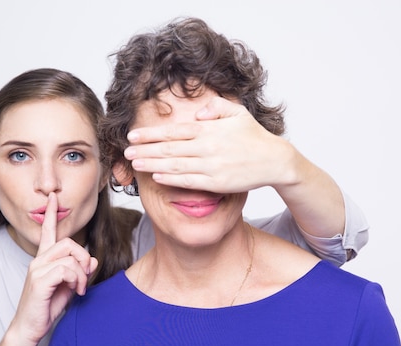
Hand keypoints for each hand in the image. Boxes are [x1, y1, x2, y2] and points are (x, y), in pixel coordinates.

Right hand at [11, 192, 97, 345]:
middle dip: (83, 257)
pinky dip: (77, 280)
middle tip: (86, 276)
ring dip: (82, 274)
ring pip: (70, 257)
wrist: (30, 328)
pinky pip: (67, 270)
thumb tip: (92, 260)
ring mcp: (37, 269)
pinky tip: (76, 291)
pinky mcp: (39, 280)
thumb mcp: (69, 286)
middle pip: (68, 242)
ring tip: (80, 288)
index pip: (48, 231)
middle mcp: (38, 260)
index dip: (52, 214)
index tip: (54, 198)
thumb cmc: (47, 307)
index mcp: (44, 259)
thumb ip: (80, 272)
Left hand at [124, 96, 297, 192]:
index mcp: (209, 129)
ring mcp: (211, 166)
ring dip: (152, 165)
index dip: (151, 134)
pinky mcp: (216, 183)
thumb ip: (216, 107)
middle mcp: (207, 147)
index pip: (173, 131)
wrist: (275, 160)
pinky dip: (171, 179)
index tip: (133, 136)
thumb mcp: (238, 113)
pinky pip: (189, 181)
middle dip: (145, 150)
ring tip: (135, 163)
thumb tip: (198, 112)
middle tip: (125, 151)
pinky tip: (156, 177)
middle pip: (169, 149)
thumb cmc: (254, 137)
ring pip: (175, 165)